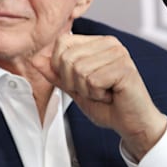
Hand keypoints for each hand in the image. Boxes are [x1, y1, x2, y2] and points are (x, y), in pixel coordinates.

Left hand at [33, 33, 166, 159]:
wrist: (131, 123)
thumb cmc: (106, 105)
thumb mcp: (73, 88)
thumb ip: (55, 73)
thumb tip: (35, 59)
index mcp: (97, 43)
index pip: (62, 42)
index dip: (60, 67)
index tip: (78, 81)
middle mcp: (109, 43)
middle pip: (67, 57)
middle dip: (73, 82)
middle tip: (92, 90)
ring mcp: (119, 53)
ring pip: (78, 70)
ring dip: (86, 90)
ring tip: (103, 93)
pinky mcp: (125, 68)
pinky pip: (92, 80)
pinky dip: (97, 94)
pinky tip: (111, 95)